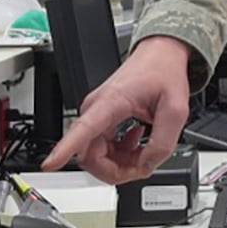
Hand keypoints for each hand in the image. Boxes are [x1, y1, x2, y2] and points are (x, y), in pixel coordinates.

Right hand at [41, 36, 192, 183]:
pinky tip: (137, 143)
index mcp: (110, 102)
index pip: (82, 129)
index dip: (64, 150)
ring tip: (144, 151)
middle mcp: (96, 110)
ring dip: (121, 164)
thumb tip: (147, 165)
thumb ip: (163, 142)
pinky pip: (103, 150)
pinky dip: (121, 156)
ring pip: (96, 157)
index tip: (50, 164)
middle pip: (90, 156)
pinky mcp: (101, 121)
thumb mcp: (176, 109)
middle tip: (143, 165)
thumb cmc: (163, 72)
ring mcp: (97, 117)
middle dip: (116, 170)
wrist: (161, 56)